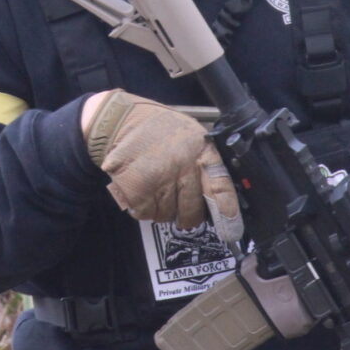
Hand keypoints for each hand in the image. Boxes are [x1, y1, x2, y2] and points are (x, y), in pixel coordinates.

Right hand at [81, 89, 241, 239]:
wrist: (119, 120)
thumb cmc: (157, 129)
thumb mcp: (191, 136)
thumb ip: (205, 163)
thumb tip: (220, 198)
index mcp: (202, 150)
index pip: (221, 187)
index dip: (227, 212)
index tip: (231, 230)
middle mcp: (183, 165)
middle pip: (192, 210)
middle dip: (187, 215)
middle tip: (181, 208)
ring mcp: (159, 179)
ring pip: (168, 215)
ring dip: (162, 208)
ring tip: (155, 186)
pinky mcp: (137, 190)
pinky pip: (146, 214)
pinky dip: (143, 207)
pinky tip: (142, 189)